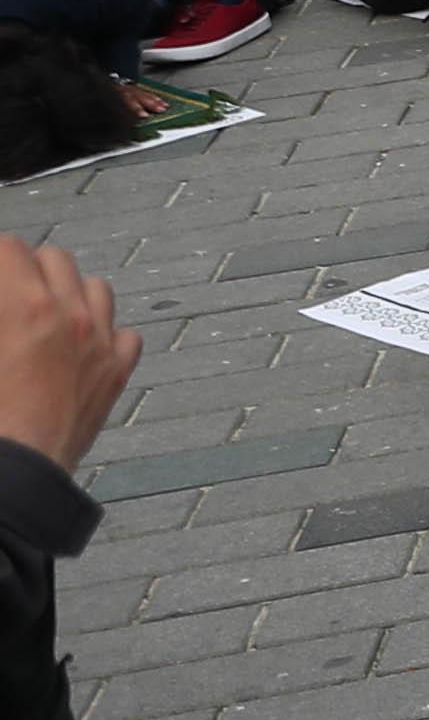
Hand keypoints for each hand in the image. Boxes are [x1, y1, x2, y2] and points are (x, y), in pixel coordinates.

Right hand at [0, 239, 138, 472]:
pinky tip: (79, 346)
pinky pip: (125, 333)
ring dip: (69, 291)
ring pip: (96, 288)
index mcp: (26, 307)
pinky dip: (104, 333)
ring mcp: (100, 343)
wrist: (15, 470)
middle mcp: (71, 316)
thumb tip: (5, 305)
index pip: (10, 248)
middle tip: (8, 289)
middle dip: (29, 268)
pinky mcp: (116, 373)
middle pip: (55, 258)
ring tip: (44, 311)